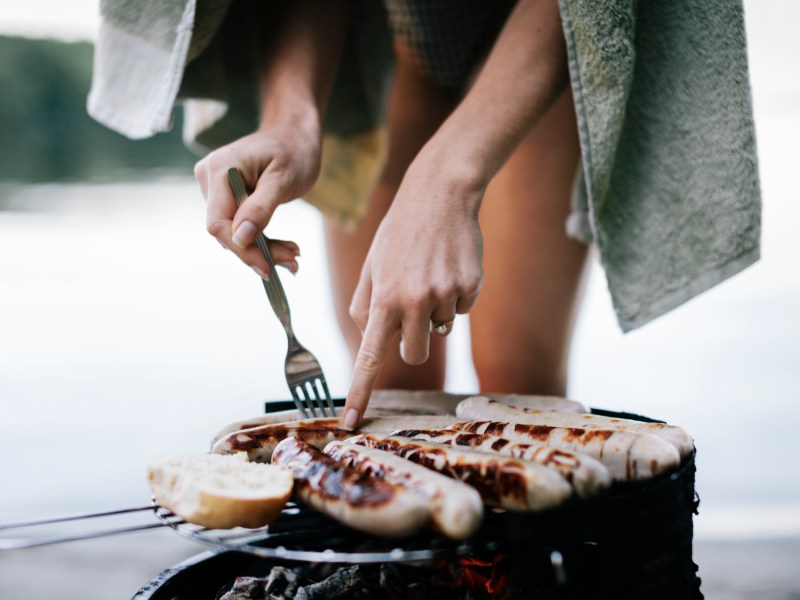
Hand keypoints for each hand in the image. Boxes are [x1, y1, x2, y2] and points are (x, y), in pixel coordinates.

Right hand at [194, 117, 321, 276]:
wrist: (294, 133)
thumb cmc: (294, 150)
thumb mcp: (283, 179)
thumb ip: (261, 207)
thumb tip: (241, 237)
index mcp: (220, 170)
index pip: (219, 223)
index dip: (241, 249)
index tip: (267, 268)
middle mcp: (209, 178)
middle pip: (227, 231)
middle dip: (259, 251)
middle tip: (293, 261)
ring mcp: (215, 188)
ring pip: (235, 232)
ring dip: (265, 248)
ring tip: (294, 255)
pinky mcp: (226, 196)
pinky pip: (240, 225)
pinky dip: (262, 239)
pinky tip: (285, 248)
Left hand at [343, 161, 484, 428]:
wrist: (441, 193)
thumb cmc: (399, 232)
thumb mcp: (372, 265)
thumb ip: (366, 307)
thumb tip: (373, 343)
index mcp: (384, 298)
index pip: (370, 357)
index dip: (361, 392)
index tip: (351, 422)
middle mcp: (415, 301)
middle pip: (415, 354)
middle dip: (413, 341)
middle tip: (411, 306)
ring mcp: (446, 295)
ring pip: (441, 331)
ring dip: (434, 313)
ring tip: (430, 274)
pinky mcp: (472, 286)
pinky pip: (463, 310)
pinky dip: (456, 296)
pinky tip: (449, 267)